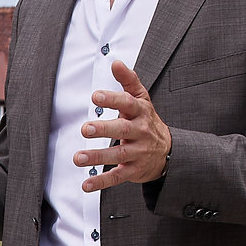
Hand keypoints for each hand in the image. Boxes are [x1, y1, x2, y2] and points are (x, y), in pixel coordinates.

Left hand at [74, 59, 169, 190]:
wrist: (168, 151)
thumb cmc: (146, 121)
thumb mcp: (142, 99)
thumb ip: (128, 80)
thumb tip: (115, 62)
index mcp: (141, 112)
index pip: (128, 103)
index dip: (112, 99)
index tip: (95, 95)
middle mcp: (140, 132)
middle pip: (122, 129)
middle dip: (104, 129)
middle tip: (85, 129)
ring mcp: (138, 152)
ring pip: (118, 154)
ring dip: (97, 157)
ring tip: (78, 158)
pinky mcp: (134, 170)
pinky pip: (117, 177)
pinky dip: (101, 182)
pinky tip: (86, 184)